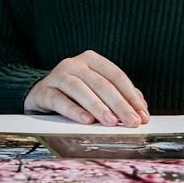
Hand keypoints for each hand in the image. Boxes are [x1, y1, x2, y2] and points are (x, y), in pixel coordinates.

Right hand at [24, 51, 149, 126]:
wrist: (41, 93)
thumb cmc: (74, 93)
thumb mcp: (97, 89)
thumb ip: (119, 95)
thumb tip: (141, 110)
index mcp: (92, 60)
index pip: (116, 76)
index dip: (131, 96)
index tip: (142, 114)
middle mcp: (74, 64)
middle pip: (101, 84)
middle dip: (120, 105)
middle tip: (132, 122)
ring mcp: (58, 76)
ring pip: (81, 90)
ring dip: (98, 107)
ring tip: (111, 122)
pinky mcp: (44, 91)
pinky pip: (60, 100)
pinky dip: (74, 110)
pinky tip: (86, 120)